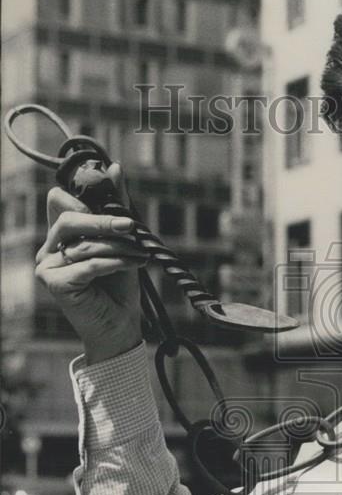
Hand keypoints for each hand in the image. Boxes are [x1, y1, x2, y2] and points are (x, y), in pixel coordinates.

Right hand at [35, 163, 147, 364]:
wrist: (120, 327)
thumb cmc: (120, 286)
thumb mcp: (123, 242)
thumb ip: (118, 207)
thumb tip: (115, 167)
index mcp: (60, 234)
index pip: (61, 199)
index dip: (86, 197)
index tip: (118, 207)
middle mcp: (49, 248)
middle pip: (68, 218)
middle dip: (103, 220)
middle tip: (132, 226)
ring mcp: (47, 266)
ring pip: (83, 244)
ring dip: (118, 247)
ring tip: (141, 254)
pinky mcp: (54, 283)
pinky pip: (87, 264)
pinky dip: (114, 263)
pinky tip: (134, 264)